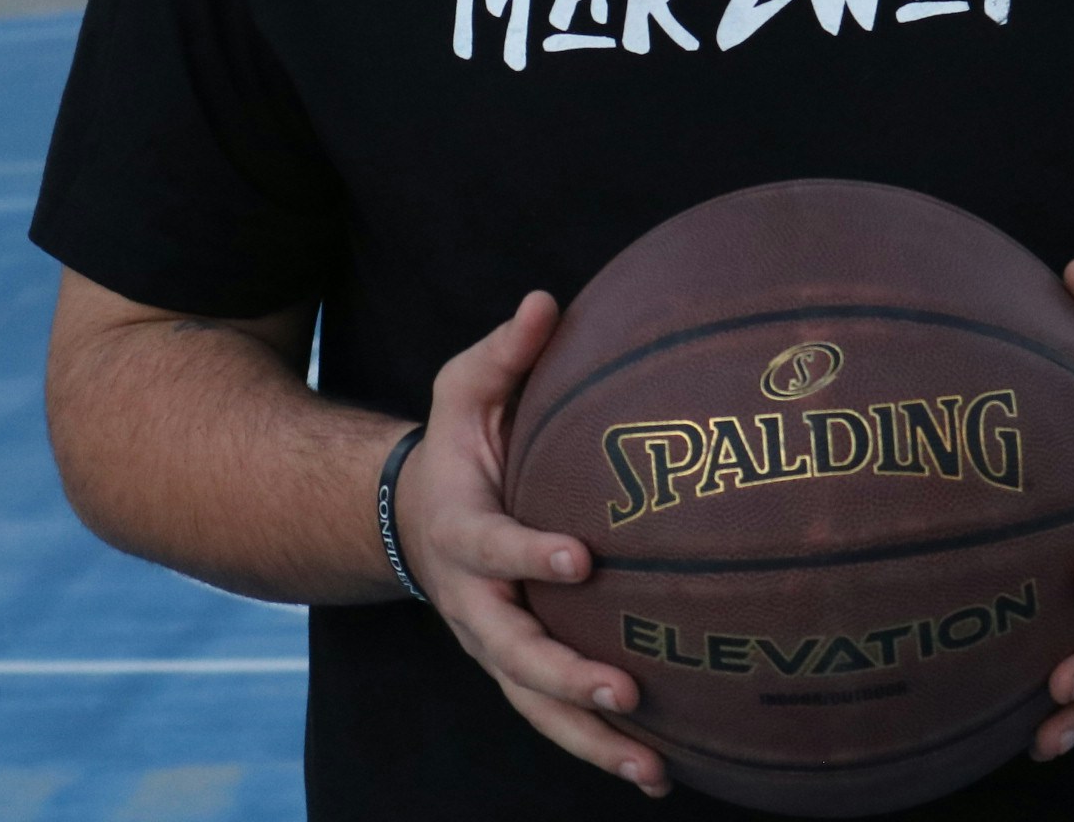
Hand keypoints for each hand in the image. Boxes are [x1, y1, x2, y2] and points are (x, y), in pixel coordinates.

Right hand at [397, 291, 670, 797]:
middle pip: (512, 653)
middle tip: (622, 691)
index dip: (529, 554)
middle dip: (565, 677)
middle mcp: (474, 599)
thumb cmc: (458, 443)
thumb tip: (548, 301)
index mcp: (461, 527)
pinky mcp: (518, 668)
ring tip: (654, 769)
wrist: (413, 515)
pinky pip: (555, 717)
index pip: (492, 546)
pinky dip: (600, 749)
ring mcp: (494, 642)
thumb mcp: (464, 387)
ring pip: (535, 705)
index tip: (579, 558)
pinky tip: (661, 772)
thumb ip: (506, 352)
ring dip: (590, 740)